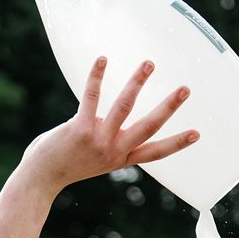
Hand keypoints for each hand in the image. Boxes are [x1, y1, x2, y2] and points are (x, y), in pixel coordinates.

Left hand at [22, 57, 197, 194]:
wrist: (41, 178)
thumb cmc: (67, 164)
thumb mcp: (95, 158)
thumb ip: (108, 138)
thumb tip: (110, 114)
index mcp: (121, 159)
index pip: (156, 152)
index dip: (177, 143)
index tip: (197, 133)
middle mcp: (114, 151)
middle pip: (148, 127)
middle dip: (168, 107)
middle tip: (185, 89)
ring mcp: (98, 141)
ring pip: (124, 108)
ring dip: (137, 83)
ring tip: (149, 64)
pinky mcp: (80, 129)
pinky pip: (92, 98)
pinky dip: (96, 77)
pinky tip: (102, 59)